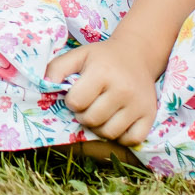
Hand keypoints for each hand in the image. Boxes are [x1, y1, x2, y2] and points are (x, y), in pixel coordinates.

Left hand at [45, 38, 159, 146]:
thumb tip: (44, 87)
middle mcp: (123, 89)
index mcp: (103, 72)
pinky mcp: (150, 115)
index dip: (72, 101)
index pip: (76, 102)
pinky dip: (121, 136)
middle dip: (83, 115)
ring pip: (109, 133)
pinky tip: (116, 121)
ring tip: (100, 113)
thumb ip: (56, 69)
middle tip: (88, 105)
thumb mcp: (78, 55)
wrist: (136, 55)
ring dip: (99, 127)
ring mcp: (139, 104)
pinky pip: (131, 140)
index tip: (77, 94)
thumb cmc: (102, 58)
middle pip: (91, 120)